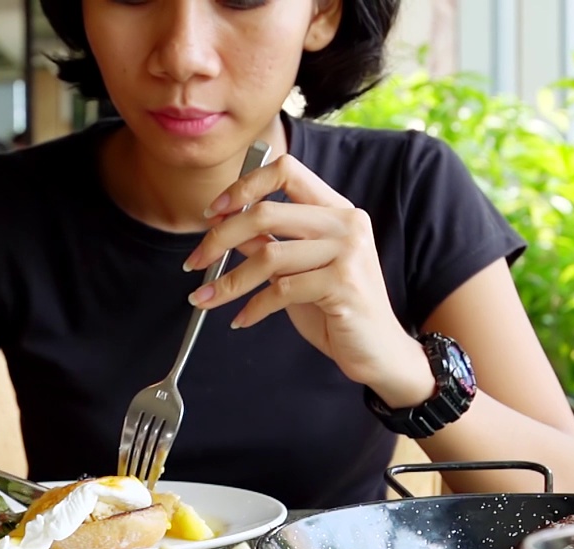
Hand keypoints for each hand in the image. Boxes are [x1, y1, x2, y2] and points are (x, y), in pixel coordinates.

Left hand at [184, 154, 432, 406]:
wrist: (378, 352)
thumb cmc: (337, 311)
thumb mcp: (298, 270)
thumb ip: (270, 243)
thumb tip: (227, 226)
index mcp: (336, 210)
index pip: (286, 171)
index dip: (244, 185)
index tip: (213, 211)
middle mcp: (346, 223)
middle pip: (266, 212)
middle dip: (219, 238)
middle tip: (195, 262)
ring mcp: (348, 252)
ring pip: (268, 255)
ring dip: (228, 281)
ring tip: (205, 299)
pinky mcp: (343, 284)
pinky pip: (280, 289)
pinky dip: (253, 307)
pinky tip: (242, 319)